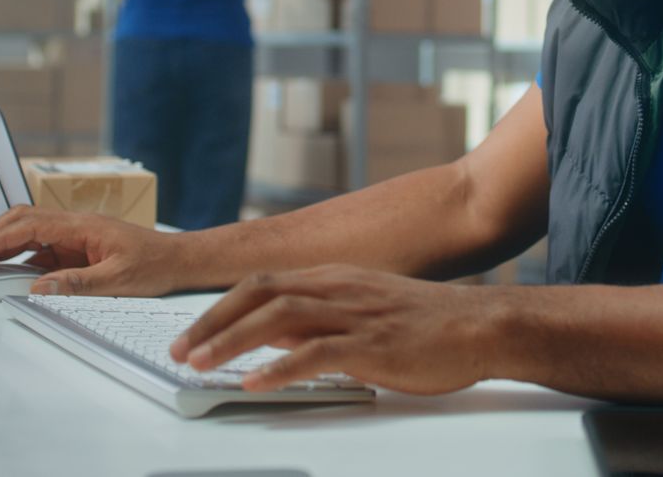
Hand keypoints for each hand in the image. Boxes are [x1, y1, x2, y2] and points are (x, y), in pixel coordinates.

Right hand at [0, 205, 181, 296]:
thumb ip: (80, 283)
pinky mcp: (78, 250)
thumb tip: (41, 286)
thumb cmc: (157, 263)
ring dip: (1, 246)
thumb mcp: (120, 279)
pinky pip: (42, 251)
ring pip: (29, 235)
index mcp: (83, 226)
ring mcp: (76, 237)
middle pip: (23, 222)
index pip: (30, 226)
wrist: (180, 261)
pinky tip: (5, 271)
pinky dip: (19, 259)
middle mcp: (76, 227)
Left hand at [168, 265, 503, 395]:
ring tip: (200, 364)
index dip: (220, 306)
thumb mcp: (363, 313)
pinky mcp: (374, 345)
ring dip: (232, 342)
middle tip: (180, 350)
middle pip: (259, 294)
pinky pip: (316, 354)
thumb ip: (318, 320)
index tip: (191, 331)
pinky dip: (279, 368)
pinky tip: (255, 383)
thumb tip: (271, 338)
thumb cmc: (428, 323)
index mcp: (334, 278)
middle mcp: (338, 289)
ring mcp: (355, 315)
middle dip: (212, 322)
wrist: (481, 326)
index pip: (262, 284)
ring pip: (278, 319)